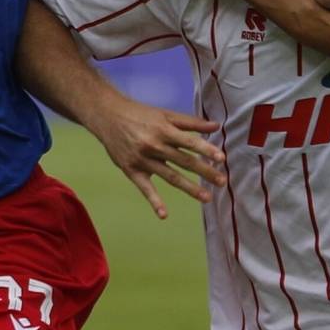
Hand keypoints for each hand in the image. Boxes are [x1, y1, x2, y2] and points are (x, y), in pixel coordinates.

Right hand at [85, 98, 225, 218]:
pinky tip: (164, 215)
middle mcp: (155, 145)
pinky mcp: (132, 170)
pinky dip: (154, 202)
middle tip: (222, 181)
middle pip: (184, 161)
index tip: (221, 159)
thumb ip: (191, 122)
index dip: (206, 150)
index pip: (190, 142)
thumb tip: (216, 126)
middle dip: (204, 172)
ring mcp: (143, 160)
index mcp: (164, 130)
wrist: (107, 116)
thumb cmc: (140, 114)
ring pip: (170, 176)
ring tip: (207, 198)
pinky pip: (145, 188)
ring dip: (189, 188)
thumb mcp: (165, 114)